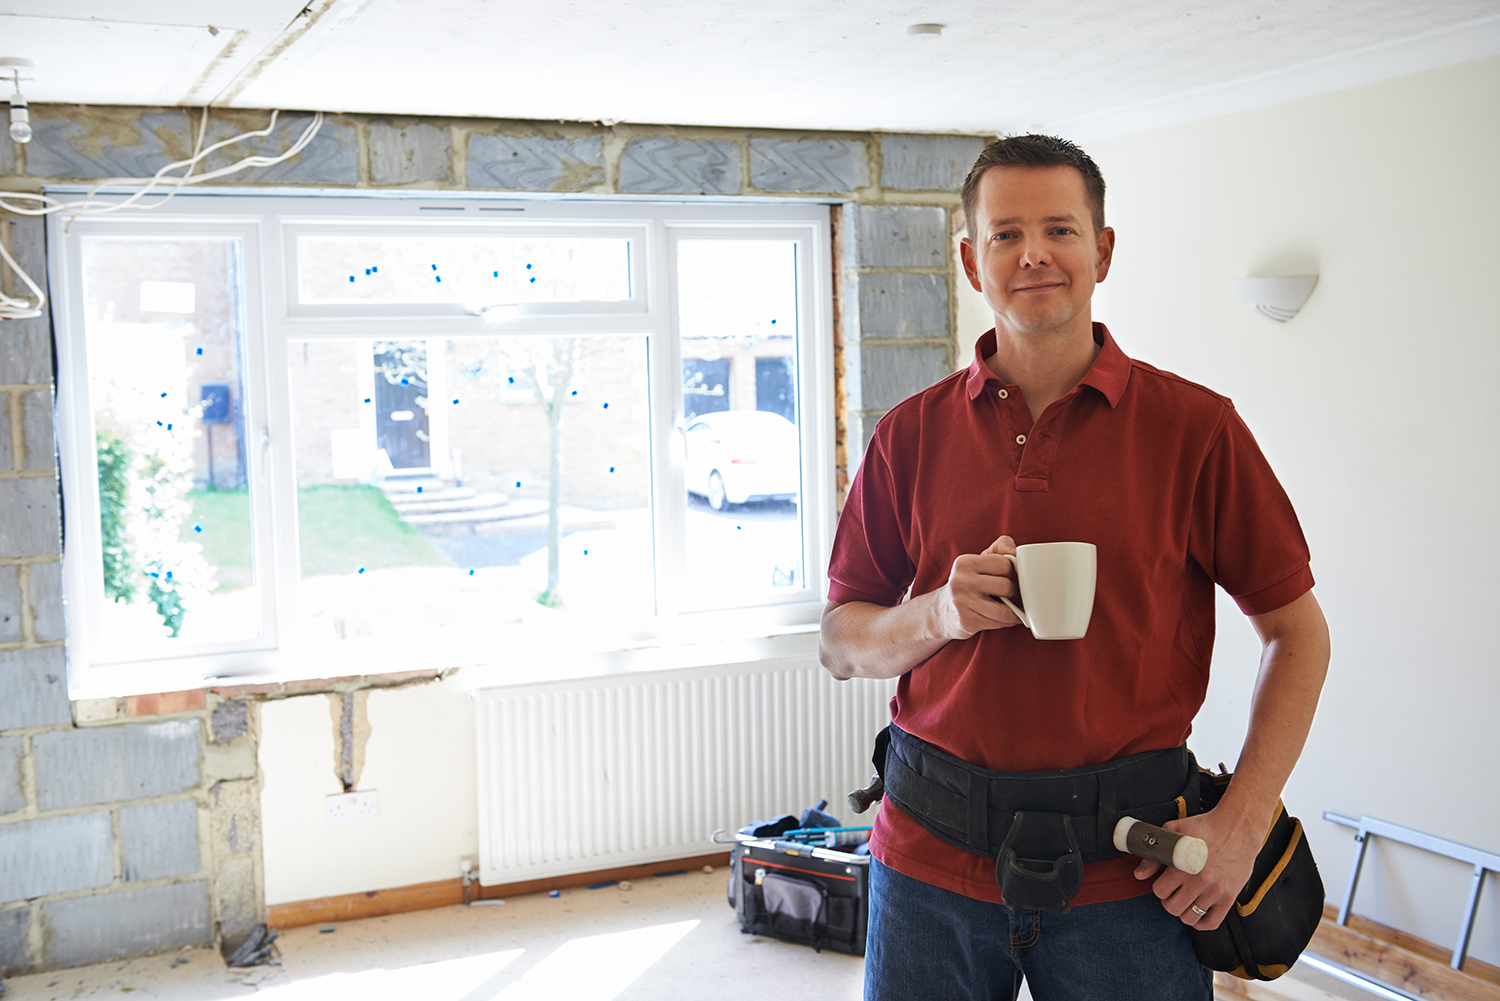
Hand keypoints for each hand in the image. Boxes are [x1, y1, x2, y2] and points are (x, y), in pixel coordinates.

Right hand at [932, 535, 1022, 640]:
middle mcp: (961, 581)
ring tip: (1009, 609)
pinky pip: (998, 623)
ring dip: (1013, 612)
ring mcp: (962, 602)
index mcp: (965, 563)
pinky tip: (1000, 618)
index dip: (1009, 572)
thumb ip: (998, 549)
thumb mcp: (977, 561)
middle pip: (1006, 586)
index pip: (1004, 564)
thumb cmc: (966, 584)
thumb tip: (1014, 550)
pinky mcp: (967, 621)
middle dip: (1012, 592)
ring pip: (1005, 610)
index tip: (1004, 577)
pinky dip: (1006, 622)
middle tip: (1006, 594)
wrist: (939, 611)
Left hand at [1133, 806, 1262, 930]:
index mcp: (1183, 865)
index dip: (1159, 886)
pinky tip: (1198, 914)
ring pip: (1190, 917)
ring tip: (1185, 900)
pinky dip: (1201, 924)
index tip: (1164, 881)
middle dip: (1168, 900)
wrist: (1237, 827)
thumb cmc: (1205, 827)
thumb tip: (1139, 874)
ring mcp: (1215, 891)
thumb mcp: (1173, 832)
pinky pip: (1212, 922)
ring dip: (1184, 911)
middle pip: (1172, 907)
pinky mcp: (1230, 897)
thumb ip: (1154, 855)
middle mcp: (1199, 881)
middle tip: (1173, 891)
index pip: (1159, 891)